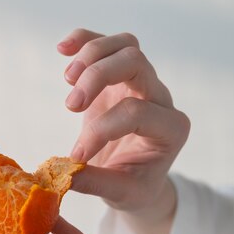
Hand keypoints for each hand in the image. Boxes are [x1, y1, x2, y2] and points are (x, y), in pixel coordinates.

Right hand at [57, 29, 189, 226]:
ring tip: (68, 79)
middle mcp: (161, 99)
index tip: (76, 156)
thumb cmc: (134, 186)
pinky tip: (63, 48)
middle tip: (71, 105)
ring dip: (91, 55)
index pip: (136, 112)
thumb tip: (64, 173)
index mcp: (170, 129)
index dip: (101, 130)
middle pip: (136, 62)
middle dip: (97, 76)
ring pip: (126, 45)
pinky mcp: (120, 77)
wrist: (136, 178)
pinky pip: (108, 44)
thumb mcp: (121, 194)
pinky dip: (84, 40)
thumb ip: (96, 183)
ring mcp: (142, 83)